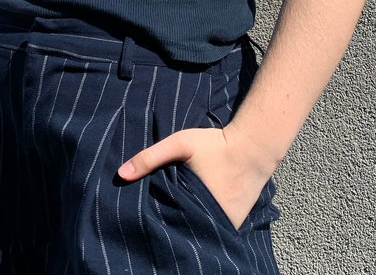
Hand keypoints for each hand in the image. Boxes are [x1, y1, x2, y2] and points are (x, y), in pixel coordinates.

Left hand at [117, 125, 272, 230]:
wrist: (254, 146)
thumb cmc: (216, 144)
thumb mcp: (180, 144)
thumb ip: (151, 157)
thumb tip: (120, 174)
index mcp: (198, 209)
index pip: (170, 226)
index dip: (158, 223)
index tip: (148, 217)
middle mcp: (216, 224)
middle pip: (186, 230)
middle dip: (174, 225)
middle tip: (161, 216)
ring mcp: (229, 226)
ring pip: (202, 231)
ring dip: (190, 224)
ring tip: (177, 215)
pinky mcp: (237, 223)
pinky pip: (216, 229)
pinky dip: (206, 222)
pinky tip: (196, 212)